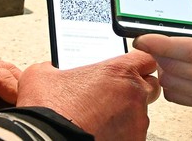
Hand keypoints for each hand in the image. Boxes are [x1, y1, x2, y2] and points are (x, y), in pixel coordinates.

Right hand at [16, 50, 159, 140]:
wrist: (46, 140)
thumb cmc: (48, 111)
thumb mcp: (42, 76)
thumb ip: (54, 67)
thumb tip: (50, 68)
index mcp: (119, 72)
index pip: (146, 58)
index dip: (138, 63)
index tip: (128, 69)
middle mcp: (134, 94)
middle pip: (149, 86)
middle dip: (135, 90)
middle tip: (113, 96)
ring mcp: (137, 121)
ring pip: (141, 113)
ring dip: (127, 114)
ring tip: (101, 119)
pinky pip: (133, 134)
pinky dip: (121, 134)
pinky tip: (102, 133)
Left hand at [134, 0, 191, 118]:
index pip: (188, 50)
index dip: (161, 43)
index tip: (143, 36)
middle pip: (174, 65)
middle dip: (158, 50)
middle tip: (154, 35)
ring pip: (172, 82)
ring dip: (164, 65)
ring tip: (168, 50)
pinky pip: (178, 96)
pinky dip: (171, 81)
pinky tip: (178, 68)